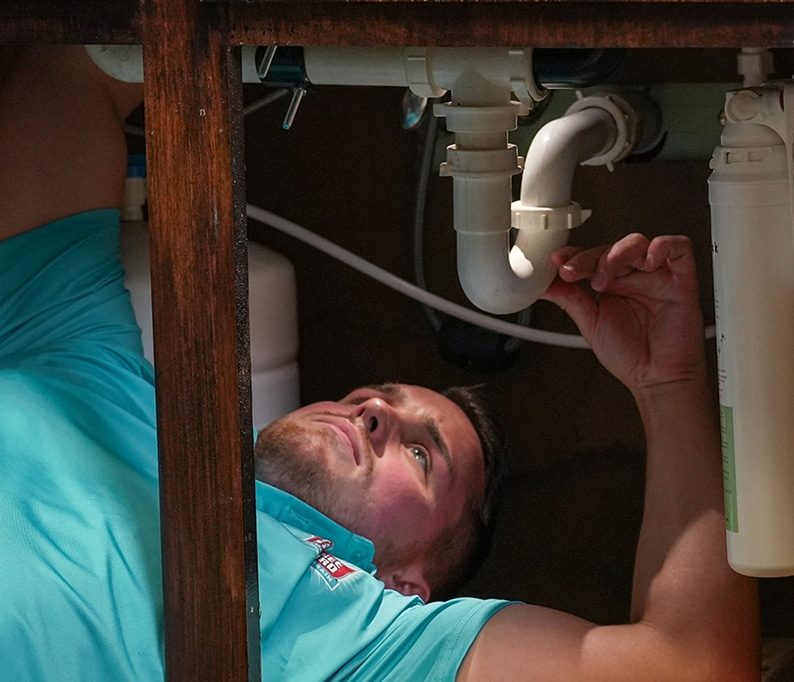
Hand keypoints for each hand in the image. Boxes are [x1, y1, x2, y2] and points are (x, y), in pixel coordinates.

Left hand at [542, 233, 705, 394]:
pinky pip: (678, 247)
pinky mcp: (681, 279)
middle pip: (611, 247)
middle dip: (588, 257)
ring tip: (604, 278)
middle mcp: (632, 277)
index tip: (556, 261)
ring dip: (616, 254)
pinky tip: (646, 263)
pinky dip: (661, 247)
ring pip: (637, 243)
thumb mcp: (590, 323)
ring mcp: (656, 276)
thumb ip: (569, 299)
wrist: (658, 378)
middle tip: (573, 273)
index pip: (591, 257)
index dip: (574, 255)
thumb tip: (543, 285)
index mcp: (611, 284)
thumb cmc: (631, 355)